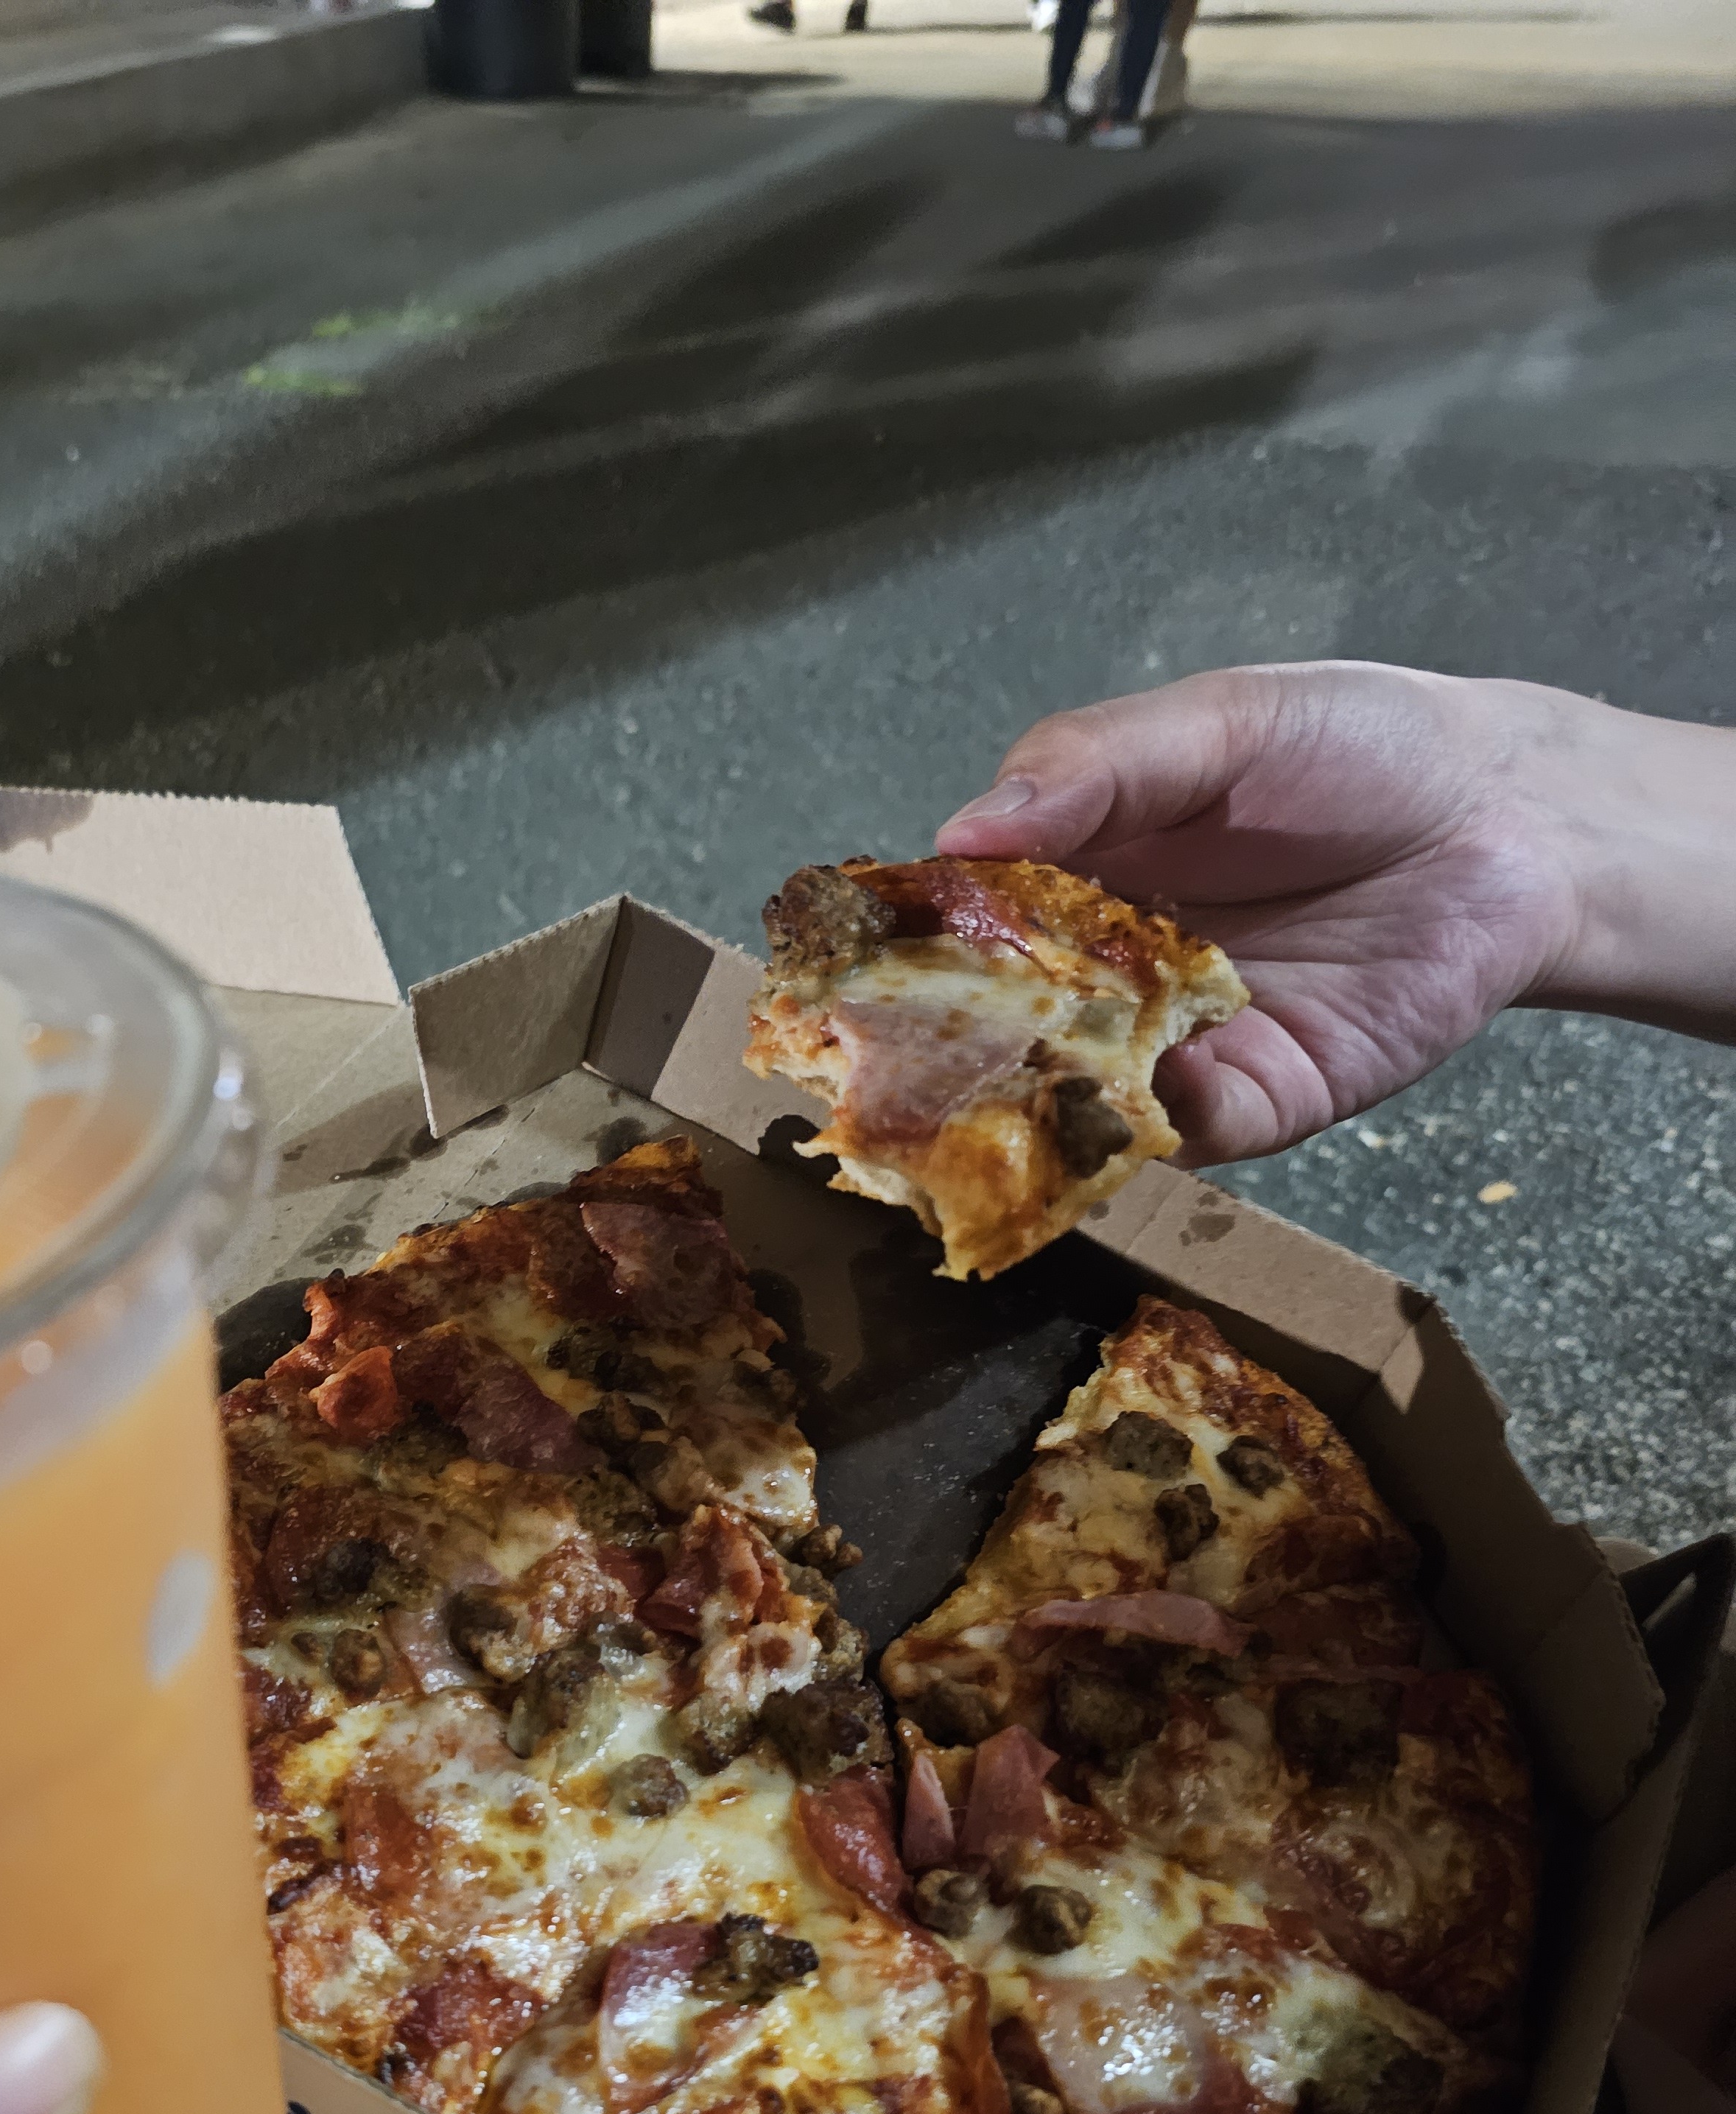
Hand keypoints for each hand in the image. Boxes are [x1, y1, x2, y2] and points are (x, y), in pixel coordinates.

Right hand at [937, 663, 1735, 1161]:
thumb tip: (958, 834)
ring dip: (1023, 1099)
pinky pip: (1170, 1134)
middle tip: (879, 1058)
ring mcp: (1177, 1045)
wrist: (1520, 820)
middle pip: (1002, 1025)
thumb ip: (1093, 766)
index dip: (908, 942)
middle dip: (942, 1046)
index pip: (967, 918)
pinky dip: (1131, 1128)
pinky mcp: (1254, 1101)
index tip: (850, 960)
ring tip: (974, 1086)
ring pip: (1072, 1094)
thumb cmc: (1364, 749)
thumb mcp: (1217, 722)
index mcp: (1082, 869)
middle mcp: (1111, 971)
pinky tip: (1104, 1096)